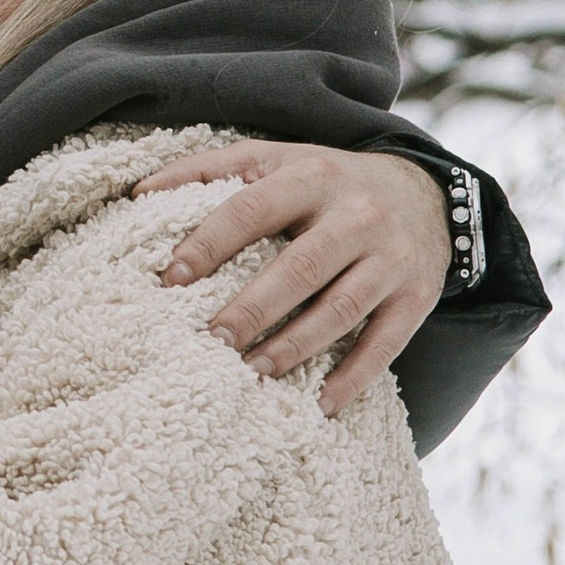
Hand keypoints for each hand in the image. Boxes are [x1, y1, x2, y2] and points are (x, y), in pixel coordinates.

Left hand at [135, 140, 449, 416]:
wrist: (424, 193)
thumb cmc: (327, 183)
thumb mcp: (275, 160)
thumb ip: (210, 169)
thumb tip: (139, 192)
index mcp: (312, 175)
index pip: (253, 208)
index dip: (210, 242)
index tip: (171, 279)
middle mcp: (357, 214)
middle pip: (301, 266)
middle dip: (253, 308)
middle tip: (211, 341)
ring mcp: (392, 257)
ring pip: (341, 309)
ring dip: (295, 347)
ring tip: (252, 374)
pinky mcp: (417, 297)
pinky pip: (386, 344)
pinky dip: (353, 377)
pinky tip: (319, 404)